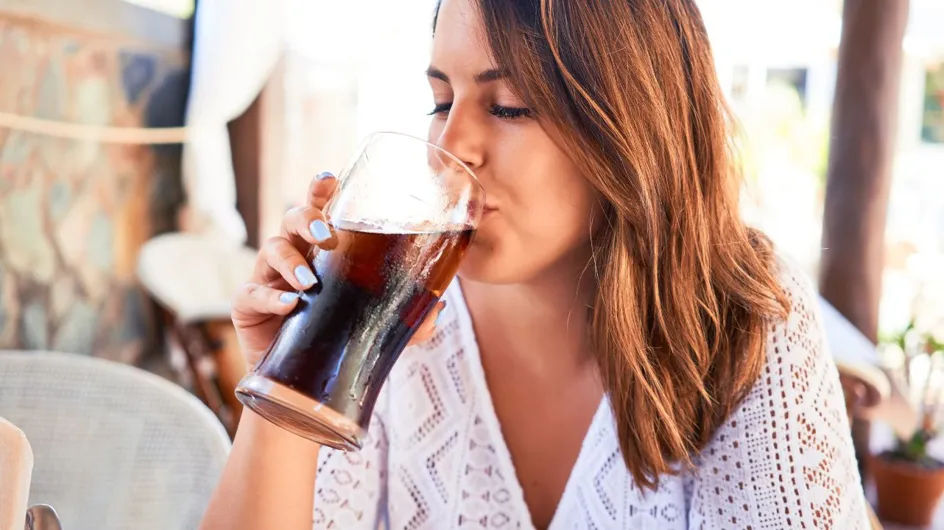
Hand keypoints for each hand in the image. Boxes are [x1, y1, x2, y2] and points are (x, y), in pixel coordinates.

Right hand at [231, 172, 446, 366]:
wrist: (301, 383)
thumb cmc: (336, 339)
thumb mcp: (375, 328)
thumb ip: (408, 320)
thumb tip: (438, 309)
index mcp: (321, 250)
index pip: (321, 210)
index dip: (321, 190)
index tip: (330, 179)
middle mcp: (294, 256)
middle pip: (292, 219)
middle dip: (307, 218)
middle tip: (326, 234)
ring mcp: (267, 278)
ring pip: (272, 249)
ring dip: (291, 261)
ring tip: (310, 283)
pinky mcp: (247, 306)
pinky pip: (252, 293)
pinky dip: (271, 297)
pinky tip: (289, 305)